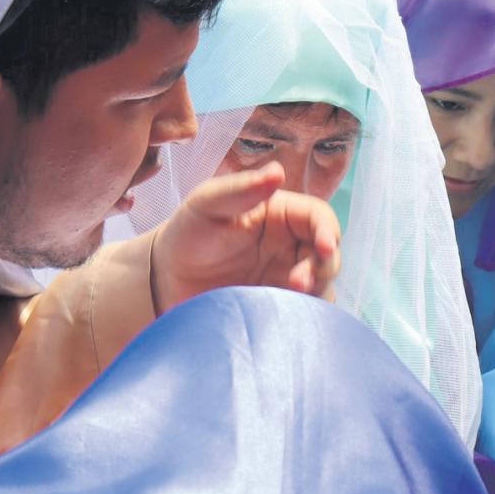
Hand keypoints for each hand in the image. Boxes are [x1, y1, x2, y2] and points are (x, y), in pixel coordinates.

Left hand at [147, 162, 341, 315]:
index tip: (324, 247)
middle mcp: (293, 247)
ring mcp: (288, 280)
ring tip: (288, 304)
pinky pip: (305, 316)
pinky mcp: (281, 309)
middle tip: (297, 285)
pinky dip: (305, 319)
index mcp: (282, 215)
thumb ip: (240, 189)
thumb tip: (277, 171)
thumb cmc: (188, 233)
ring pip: (322, 288)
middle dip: (321, 270)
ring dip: (315, 297)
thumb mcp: (208, 204)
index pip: (320, 218)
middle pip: (328, 256)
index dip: (328, 231)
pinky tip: (286, 322)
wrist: (166, 281)